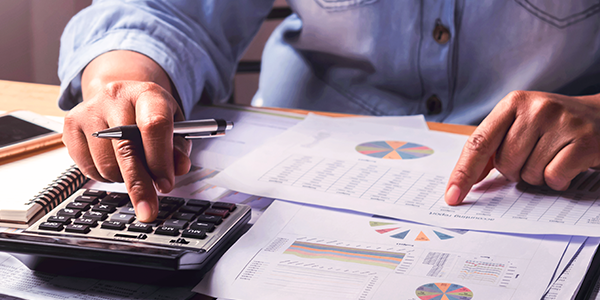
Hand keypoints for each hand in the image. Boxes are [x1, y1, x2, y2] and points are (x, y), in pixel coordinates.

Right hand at [62, 51, 191, 221]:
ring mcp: (89, 110)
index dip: (161, 160)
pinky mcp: (70, 125)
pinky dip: (105, 176)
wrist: (120, 95)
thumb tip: (179, 168)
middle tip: (148, 209)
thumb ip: (178, 148)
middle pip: (126, 149)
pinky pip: (88, 168)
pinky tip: (114, 163)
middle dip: (140, 185)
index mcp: (147, 93)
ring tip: (133, 168)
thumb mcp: (174, 125)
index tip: (166, 185)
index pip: (154, 126)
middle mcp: (115, 97)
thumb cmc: (150, 114)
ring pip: (106, 163)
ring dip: (122, 179)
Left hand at [445, 91, 599, 204]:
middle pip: (505, 163)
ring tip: (552, 157)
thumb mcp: (522, 124)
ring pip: (529, 173)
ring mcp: (562, 122)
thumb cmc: (554, 126)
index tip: (452, 196)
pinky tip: (567, 164)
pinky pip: (554, 177)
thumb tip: (467, 179)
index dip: (463, 173)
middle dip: (515, 171)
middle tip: (534, 157)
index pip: (478, 143)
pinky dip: (558, 180)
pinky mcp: (585, 140)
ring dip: (538, 176)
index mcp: (513, 103)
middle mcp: (536, 108)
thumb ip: (494, 147)